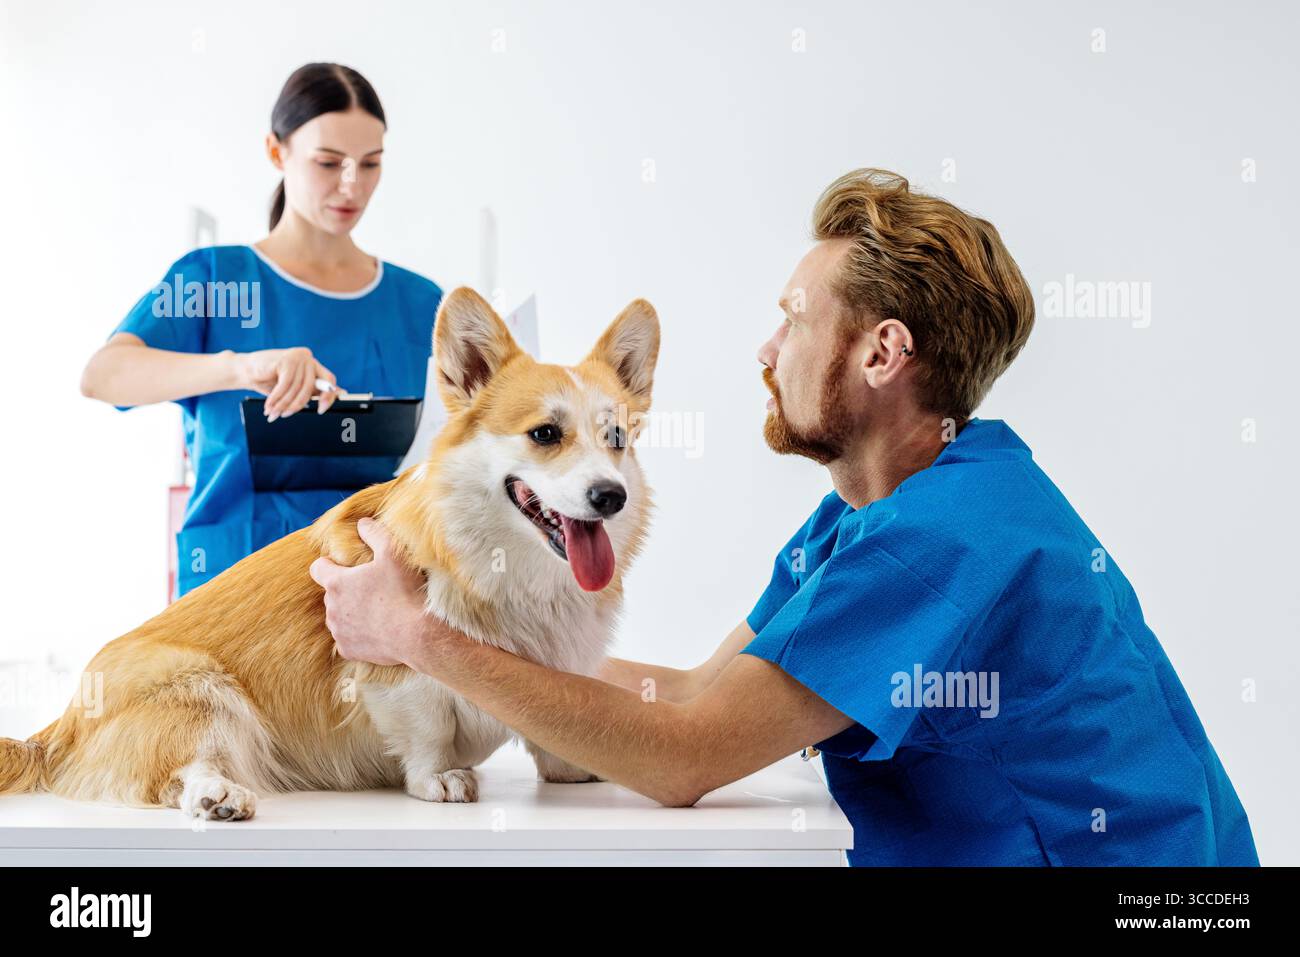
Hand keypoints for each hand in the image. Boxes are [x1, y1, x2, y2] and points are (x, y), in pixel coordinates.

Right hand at [235, 347, 340, 417]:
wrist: (246, 369)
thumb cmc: (271, 380)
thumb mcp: (294, 387)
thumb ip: (312, 391)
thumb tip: (339, 395)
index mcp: (313, 365)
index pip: (329, 380)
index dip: (328, 396)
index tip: (321, 409)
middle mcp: (308, 359)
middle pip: (310, 388)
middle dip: (296, 405)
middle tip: (285, 415)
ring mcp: (298, 357)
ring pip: (296, 388)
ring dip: (283, 404)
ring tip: (273, 412)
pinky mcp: (286, 359)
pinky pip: (285, 385)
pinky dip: (276, 398)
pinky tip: (269, 405)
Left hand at [308, 517, 431, 667]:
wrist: (418, 635)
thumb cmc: (405, 592)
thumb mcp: (393, 553)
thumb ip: (374, 533)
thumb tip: (362, 523)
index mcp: (337, 583)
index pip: (317, 568)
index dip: (330, 564)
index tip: (347, 566)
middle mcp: (332, 608)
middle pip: (332, 593)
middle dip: (348, 589)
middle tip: (374, 588)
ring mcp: (339, 631)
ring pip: (339, 616)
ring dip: (353, 612)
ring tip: (379, 610)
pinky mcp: (348, 650)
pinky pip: (347, 639)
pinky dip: (358, 634)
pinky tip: (378, 629)